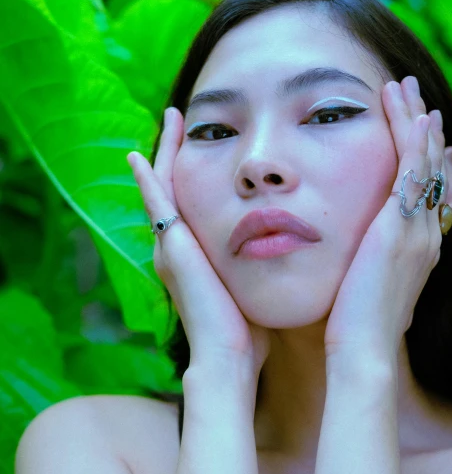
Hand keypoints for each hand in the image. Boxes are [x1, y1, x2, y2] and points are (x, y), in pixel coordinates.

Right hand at [127, 108, 270, 410]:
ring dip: (163, 152)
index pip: (193, 200)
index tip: (209, 138)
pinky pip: (155, 204)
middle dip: (175, 150)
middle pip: (173, 184)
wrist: (230, 357)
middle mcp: (176, 247)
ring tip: (170, 118)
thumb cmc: (247, 329)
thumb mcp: (252, 283)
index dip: (198, 168)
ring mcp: (169, 247)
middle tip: (179, 116)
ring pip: (162, 186)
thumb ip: (258, 262)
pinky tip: (140, 154)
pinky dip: (147, 179)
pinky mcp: (170, 249)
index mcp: (196, 254)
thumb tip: (288, 245)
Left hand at [324, 76, 446, 366]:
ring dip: (415, 120)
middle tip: (416, 98)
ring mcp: (417, 228)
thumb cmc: (352, 327)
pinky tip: (404, 109)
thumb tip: (351, 258)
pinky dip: (409, 134)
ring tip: (404, 88)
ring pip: (424, 159)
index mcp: (418, 249)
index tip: (423, 132)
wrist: (362, 350)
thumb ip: (364, 266)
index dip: (429, 159)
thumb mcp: (364, 289)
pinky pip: (410, 166)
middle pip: (432, 168)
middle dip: (424, 130)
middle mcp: (426, 234)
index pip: (431, 192)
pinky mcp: (399, 224)